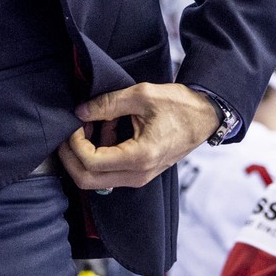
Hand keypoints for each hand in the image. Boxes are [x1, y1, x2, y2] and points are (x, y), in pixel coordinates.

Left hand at [59, 82, 220, 190]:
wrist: (205, 116)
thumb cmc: (180, 105)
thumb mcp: (142, 95)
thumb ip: (107, 103)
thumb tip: (80, 111)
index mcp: (140, 156)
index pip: (90, 162)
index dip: (74, 143)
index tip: (74, 122)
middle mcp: (138, 174)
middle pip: (86, 180)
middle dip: (70, 156)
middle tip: (70, 131)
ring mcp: (139, 177)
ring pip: (95, 179)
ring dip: (84, 155)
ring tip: (91, 125)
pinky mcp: (139, 174)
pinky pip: (109, 173)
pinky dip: (98, 155)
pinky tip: (106, 129)